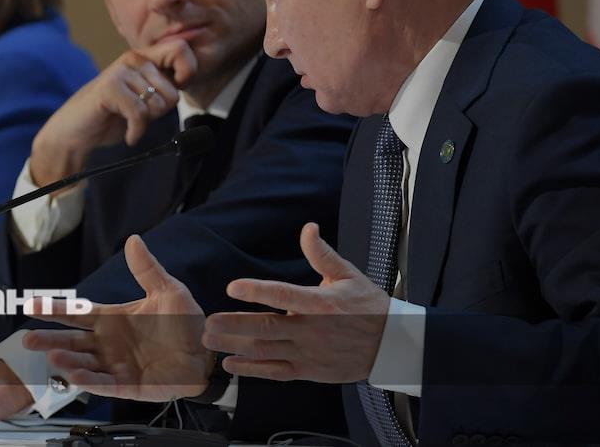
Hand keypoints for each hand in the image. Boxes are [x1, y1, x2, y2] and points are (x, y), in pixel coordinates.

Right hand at [23, 235, 210, 401]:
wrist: (207, 352)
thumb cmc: (187, 322)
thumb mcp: (168, 291)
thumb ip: (147, 269)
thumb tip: (134, 240)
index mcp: (112, 319)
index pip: (77, 314)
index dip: (54, 309)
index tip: (31, 305)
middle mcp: (108, 343)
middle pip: (72, 341)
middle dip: (50, 340)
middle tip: (28, 340)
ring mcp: (116, 365)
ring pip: (84, 364)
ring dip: (68, 361)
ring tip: (53, 357)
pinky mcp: (129, 385)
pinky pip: (106, 384)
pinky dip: (90, 382)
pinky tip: (75, 377)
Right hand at [29, 41, 195, 184]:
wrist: (74, 132)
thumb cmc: (111, 116)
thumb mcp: (143, 97)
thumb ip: (162, 86)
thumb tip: (188, 81)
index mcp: (143, 57)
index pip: (181, 49)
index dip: (188, 72)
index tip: (175, 91)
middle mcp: (133, 59)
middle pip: (173, 90)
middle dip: (161, 111)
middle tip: (140, 114)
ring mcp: (120, 72)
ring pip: (157, 103)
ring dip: (146, 121)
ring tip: (129, 121)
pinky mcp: (109, 88)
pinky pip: (140, 113)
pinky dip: (136, 131)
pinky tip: (129, 134)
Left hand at [202, 222, 388, 382]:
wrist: (392, 346)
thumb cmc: (368, 306)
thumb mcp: (348, 275)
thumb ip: (322, 254)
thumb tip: (308, 228)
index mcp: (321, 304)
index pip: (284, 295)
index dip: (257, 291)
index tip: (232, 287)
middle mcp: (312, 330)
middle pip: (267, 328)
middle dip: (234, 326)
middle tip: (208, 322)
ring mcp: (309, 353)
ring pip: (267, 351)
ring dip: (236, 347)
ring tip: (210, 340)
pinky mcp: (309, 370)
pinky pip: (276, 372)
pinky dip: (253, 370)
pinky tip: (231, 364)